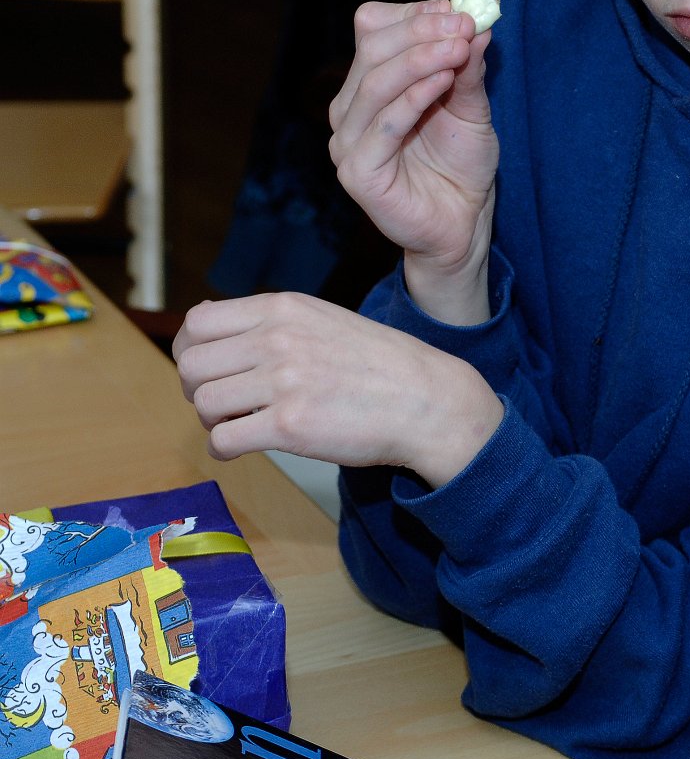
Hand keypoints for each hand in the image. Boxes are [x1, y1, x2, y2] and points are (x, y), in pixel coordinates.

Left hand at [172, 293, 503, 487]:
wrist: (429, 402)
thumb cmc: (383, 367)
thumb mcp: (325, 321)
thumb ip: (272, 322)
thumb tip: (209, 325)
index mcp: (283, 309)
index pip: (199, 323)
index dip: (191, 351)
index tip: (208, 371)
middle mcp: (277, 340)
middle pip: (191, 365)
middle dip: (197, 390)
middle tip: (222, 405)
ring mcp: (283, 383)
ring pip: (203, 403)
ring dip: (212, 421)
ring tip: (236, 427)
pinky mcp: (289, 426)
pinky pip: (223, 439)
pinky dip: (221, 449)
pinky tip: (237, 450)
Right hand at [329, 0, 498, 323]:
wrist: (462, 225)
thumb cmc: (461, 167)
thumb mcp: (471, 109)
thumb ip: (468, 69)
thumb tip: (475, 23)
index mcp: (369, 85)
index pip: (374, 28)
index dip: (415, 15)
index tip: (459, 12)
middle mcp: (350, 108)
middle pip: (372, 48)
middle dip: (422, 32)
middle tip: (464, 26)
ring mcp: (348, 140)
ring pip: (375, 82)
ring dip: (421, 59)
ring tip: (459, 48)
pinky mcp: (358, 171)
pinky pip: (383, 124)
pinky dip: (414, 97)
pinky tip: (443, 82)